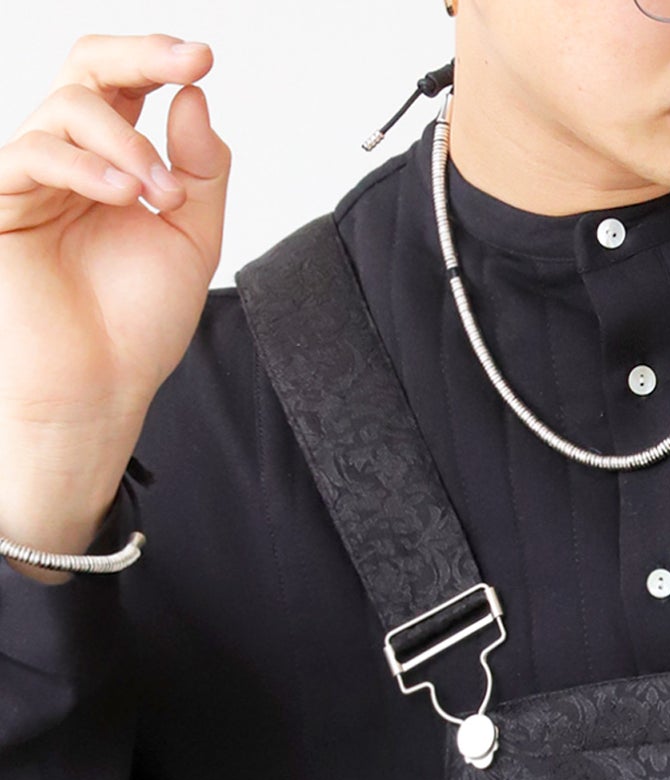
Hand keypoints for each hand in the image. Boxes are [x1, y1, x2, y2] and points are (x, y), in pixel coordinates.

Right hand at [0, 32, 229, 433]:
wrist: (101, 387)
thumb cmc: (136, 323)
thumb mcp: (192, 239)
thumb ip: (201, 170)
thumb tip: (195, 96)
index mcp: (111, 162)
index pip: (124, 85)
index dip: (158, 60)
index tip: (203, 59)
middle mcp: (67, 159)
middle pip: (86, 68)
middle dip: (139, 57)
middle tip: (188, 63)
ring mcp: (29, 176)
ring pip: (68, 107)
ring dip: (129, 142)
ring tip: (163, 195)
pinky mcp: (0, 201)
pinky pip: (33, 153)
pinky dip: (85, 165)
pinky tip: (125, 194)